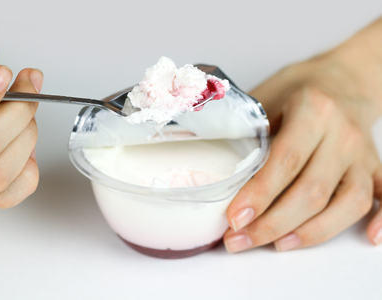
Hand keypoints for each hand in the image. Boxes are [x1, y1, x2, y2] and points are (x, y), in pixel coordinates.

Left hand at [223, 18, 381, 251]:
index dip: (259, 194)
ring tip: (277, 245)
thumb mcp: (266, 98)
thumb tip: (216, 175)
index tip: (235, 219)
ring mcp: (363, 153)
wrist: (342, 78)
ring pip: (348, 203)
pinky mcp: (375, 166)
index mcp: (314, 110)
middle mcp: (343, 134)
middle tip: (239, 240)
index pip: (285, 161)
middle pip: (312, 191)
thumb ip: (248, 133)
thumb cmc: (298, 89)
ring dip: (311, 232)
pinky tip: (368, 237)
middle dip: (272, 223)